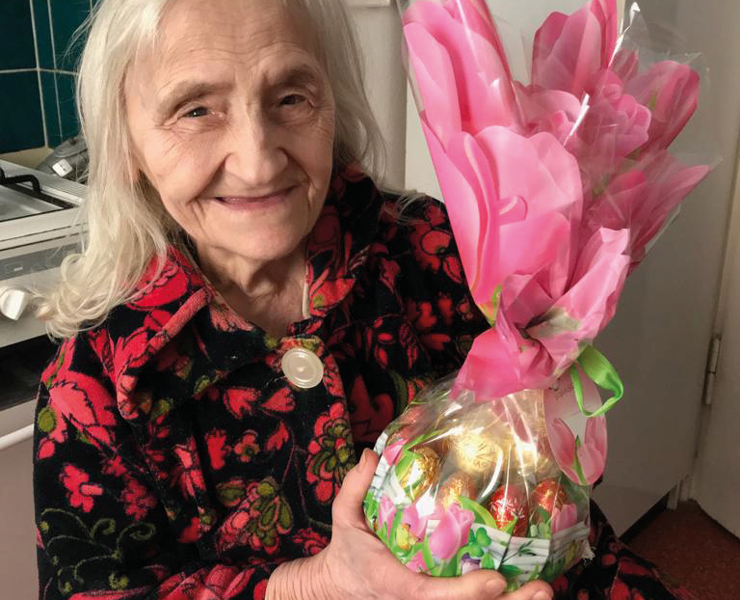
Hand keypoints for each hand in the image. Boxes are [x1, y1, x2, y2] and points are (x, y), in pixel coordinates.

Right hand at [267, 450, 553, 599]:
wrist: (340, 587)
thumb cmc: (347, 552)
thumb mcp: (344, 519)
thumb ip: (354, 488)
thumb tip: (368, 455)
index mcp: (395, 583)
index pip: (432, 594)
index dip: (465, 592)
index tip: (497, 580)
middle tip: (542, 589)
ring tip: (545, 588)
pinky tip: (527, 586)